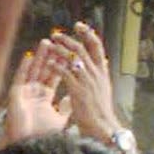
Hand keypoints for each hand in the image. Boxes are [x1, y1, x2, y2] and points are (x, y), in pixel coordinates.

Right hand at [2, 38, 70, 143]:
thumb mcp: (59, 119)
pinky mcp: (15, 95)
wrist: (29, 147)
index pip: (54, 76)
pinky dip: (24, 68)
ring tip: (46, 42)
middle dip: (52, 56)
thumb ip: (66, 107)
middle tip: (59, 40)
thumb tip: (73, 97)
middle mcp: (34, 92)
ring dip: (39, 57)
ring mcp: (24, 93)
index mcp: (44, 97)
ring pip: (33, 71)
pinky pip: (20, 78)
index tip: (69, 53)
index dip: (61, 65)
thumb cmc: (42, 135)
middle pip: (44, 70)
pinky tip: (29, 56)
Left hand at [49, 23, 122, 142]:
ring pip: (73, 58)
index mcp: (102, 72)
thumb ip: (100, 75)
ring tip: (50, 45)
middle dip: (68, 39)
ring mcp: (88, 82)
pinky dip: (57, 67)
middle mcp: (96, 74)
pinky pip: (66, 74)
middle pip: (82, 49)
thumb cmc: (100, 111)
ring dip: (60, 50)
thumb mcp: (104, 89)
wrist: (103, 127)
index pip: (97, 46)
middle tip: (55, 34)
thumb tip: (103, 62)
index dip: (88, 34)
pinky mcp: (79, 91)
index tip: (79, 25)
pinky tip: (49, 63)